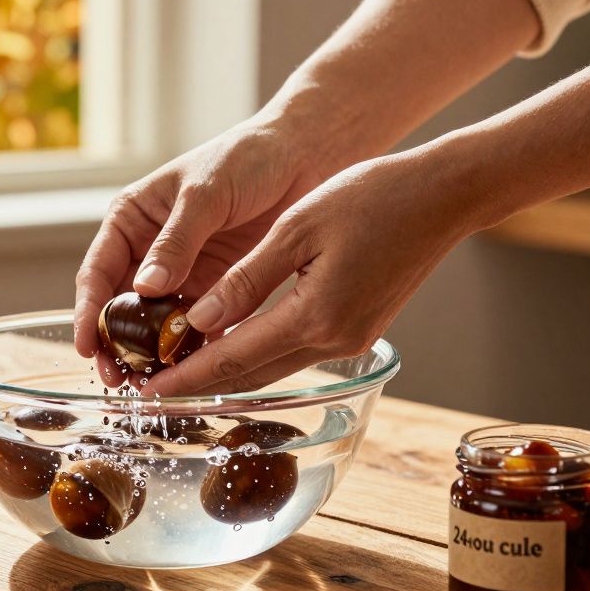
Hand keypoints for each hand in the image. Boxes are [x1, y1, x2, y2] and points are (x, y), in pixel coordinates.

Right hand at [74, 116, 335, 375]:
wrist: (306, 156)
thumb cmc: (248, 158)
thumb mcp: (205, 193)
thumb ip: (176, 240)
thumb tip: (144, 287)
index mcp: (133, 220)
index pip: (98, 271)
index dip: (88, 311)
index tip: (87, 345)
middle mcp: (151, 252)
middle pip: (121, 308)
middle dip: (116, 346)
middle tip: (118, 378)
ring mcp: (184, 275)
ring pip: (156, 326)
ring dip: (151, 357)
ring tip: (151, 385)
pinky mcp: (218, 292)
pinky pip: (198, 330)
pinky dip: (193, 353)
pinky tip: (193, 375)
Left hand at [144, 152, 475, 395]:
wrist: (443, 196)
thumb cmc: (372, 197)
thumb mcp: (297, 228)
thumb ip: (246, 280)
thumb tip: (199, 321)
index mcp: (315, 316)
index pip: (233, 359)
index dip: (185, 377)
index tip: (145, 393)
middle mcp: (334, 341)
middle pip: (251, 376)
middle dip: (198, 385)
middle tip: (149, 394)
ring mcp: (350, 341)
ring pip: (272, 368)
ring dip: (226, 374)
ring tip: (178, 374)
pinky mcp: (357, 331)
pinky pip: (295, 352)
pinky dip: (256, 355)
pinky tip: (229, 346)